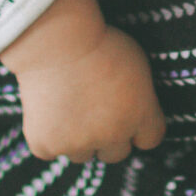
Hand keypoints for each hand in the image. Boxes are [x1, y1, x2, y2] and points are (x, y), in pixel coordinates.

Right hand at [0, 0, 165, 161]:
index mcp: (140, 115)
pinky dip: (46, 135)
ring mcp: (77, 144)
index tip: (126, 114)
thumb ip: (139, 95)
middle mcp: (113, 136)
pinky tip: (46, 110)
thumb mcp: (136, 61)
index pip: (149, 139)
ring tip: (67, 106)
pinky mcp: (45, 145)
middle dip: (107, 136)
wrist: (55, 40)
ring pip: (81, 154)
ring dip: (77, 138)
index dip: (138, 127)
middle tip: (92, 109)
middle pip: (116, 153)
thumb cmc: (97, 41)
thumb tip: (133, 109)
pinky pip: (49, 150)